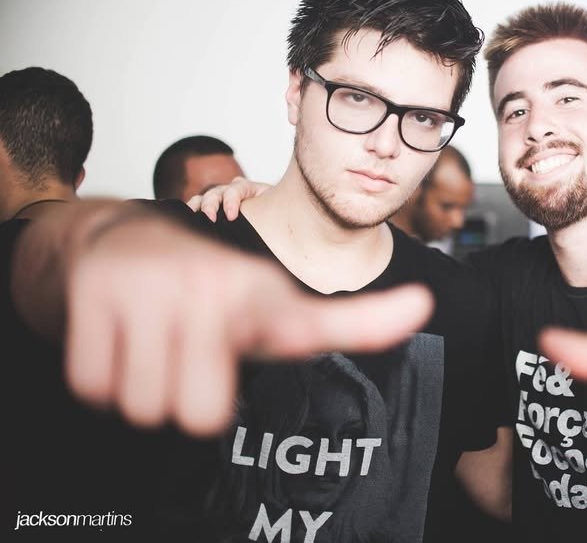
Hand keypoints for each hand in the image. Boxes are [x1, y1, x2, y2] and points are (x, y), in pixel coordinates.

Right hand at [63, 217, 431, 436]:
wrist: (113, 241)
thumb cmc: (203, 291)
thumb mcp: (268, 310)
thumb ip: (336, 324)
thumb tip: (416, 308)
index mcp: (262, 297)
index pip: (325, 320)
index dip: (374, 321)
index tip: (420, 306)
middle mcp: (215, 285)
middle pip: (200, 416)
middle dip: (184, 400)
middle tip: (183, 361)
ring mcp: (155, 286)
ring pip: (144, 406)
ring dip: (140, 388)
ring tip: (151, 344)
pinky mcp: (97, 292)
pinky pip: (95, 386)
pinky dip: (99, 375)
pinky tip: (118, 335)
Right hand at [186, 176, 270, 221]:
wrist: (274, 218)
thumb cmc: (277, 217)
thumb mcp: (277, 212)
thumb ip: (274, 215)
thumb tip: (283, 228)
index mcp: (249, 189)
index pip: (236, 188)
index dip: (232, 201)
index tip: (232, 217)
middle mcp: (231, 191)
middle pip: (216, 192)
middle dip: (211, 205)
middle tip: (211, 219)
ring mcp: (219, 200)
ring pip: (202, 198)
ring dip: (196, 208)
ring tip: (191, 219)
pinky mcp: (211, 210)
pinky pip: (196, 209)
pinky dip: (189, 214)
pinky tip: (183, 223)